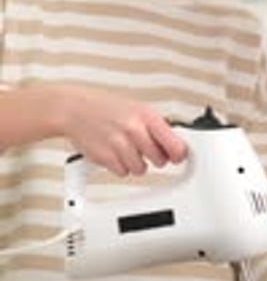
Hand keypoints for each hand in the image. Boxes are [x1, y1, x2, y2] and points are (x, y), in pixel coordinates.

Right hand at [57, 84, 186, 175]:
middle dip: (155, 157)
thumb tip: (176, 145)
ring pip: (141, 169)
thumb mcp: (137, 109)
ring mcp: (119, 145)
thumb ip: (156, 127)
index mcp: (146, 116)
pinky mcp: (106, 158)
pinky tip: (114, 152)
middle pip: (160, 161)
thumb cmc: (106, 108)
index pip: (175, 145)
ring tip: (125, 148)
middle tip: (144, 148)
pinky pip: (122, 172)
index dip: (179, 154)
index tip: (179, 156)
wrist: (74, 109)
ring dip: (135, 163)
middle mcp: (134, 130)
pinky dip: (120, 166)